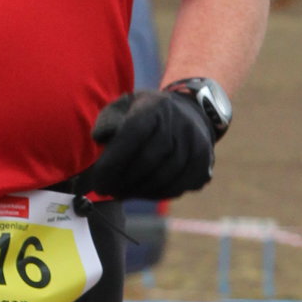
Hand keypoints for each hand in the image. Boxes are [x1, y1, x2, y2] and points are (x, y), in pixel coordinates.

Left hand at [86, 84, 216, 200]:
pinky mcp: (204, 163)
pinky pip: (177, 187)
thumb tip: (99, 140)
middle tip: (105, 190)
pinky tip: (141, 192)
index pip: (133, 134)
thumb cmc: (146, 114)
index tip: (97, 181)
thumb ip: (107, 122)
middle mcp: (180, 123)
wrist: (190, 112)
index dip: (113, 162)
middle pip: (148, 161)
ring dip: (137, 191)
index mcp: (156, 106)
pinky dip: (155, 195)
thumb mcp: (124, 106)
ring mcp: (197, 144)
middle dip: (122, 181)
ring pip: (163, 178)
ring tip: (120, 193)